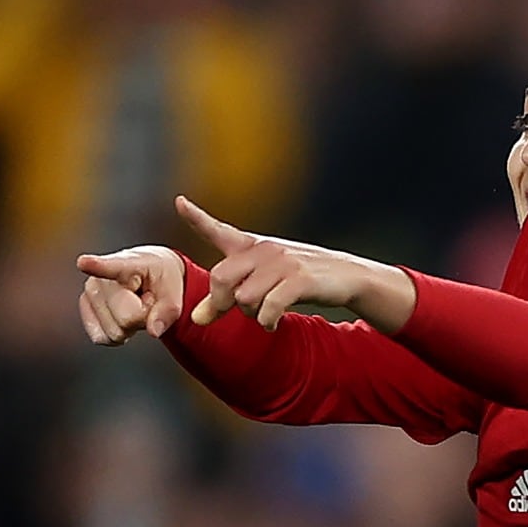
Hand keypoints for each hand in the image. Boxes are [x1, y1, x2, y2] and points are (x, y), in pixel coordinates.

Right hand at [74, 244, 184, 344]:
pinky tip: (121, 317)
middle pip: (126, 318)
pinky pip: (102, 338)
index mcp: (126, 264)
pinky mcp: (85, 311)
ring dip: (130, 326)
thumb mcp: (173, 290)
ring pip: (115, 332)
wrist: (147, 273)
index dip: (95, 266)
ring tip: (133, 306)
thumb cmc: (159, 278)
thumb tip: (153, 331)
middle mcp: (101, 277)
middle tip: (144, 301)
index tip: (83, 262)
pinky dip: (118, 335)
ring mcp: (90, 294)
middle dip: (142, 317)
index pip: (110, 266)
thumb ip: (168, 310)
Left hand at [175, 196, 414, 331]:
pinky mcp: (299, 280)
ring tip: (265, 314)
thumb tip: (197, 320)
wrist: (348, 275)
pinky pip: (268, 308)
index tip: (179, 202)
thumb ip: (229, 297)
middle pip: (221, 278)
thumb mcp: (264, 283)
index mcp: (253, 246)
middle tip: (235, 312)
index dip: (197, 217)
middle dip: (222, 302)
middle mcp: (265, 250)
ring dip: (251, 314)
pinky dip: (267, 322)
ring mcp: (283, 263)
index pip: (219, 230)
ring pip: (244, 298)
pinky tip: (273, 324)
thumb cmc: (300, 279)